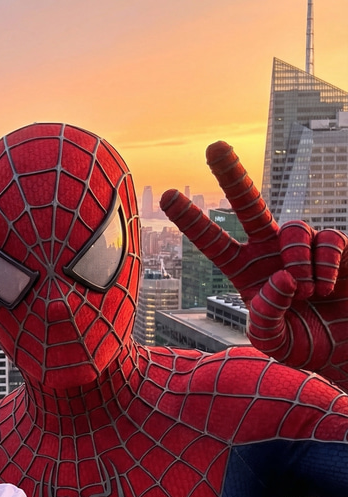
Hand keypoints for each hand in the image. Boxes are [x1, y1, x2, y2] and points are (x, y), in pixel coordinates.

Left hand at [159, 141, 347, 386]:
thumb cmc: (303, 346)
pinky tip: (326, 287)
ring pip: (293, 228)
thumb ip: (266, 316)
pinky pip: (328, 239)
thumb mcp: (272, 341)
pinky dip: (326, 263)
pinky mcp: (335, 247)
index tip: (168, 195)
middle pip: (248, 203)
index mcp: (243, 271)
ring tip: (307, 293)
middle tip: (213, 146)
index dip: (192, 220)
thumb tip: (281, 276)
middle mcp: (269, 251)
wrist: (344, 350)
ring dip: (299, 261)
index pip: (213, 242)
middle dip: (232, 174)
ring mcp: (301, 246)